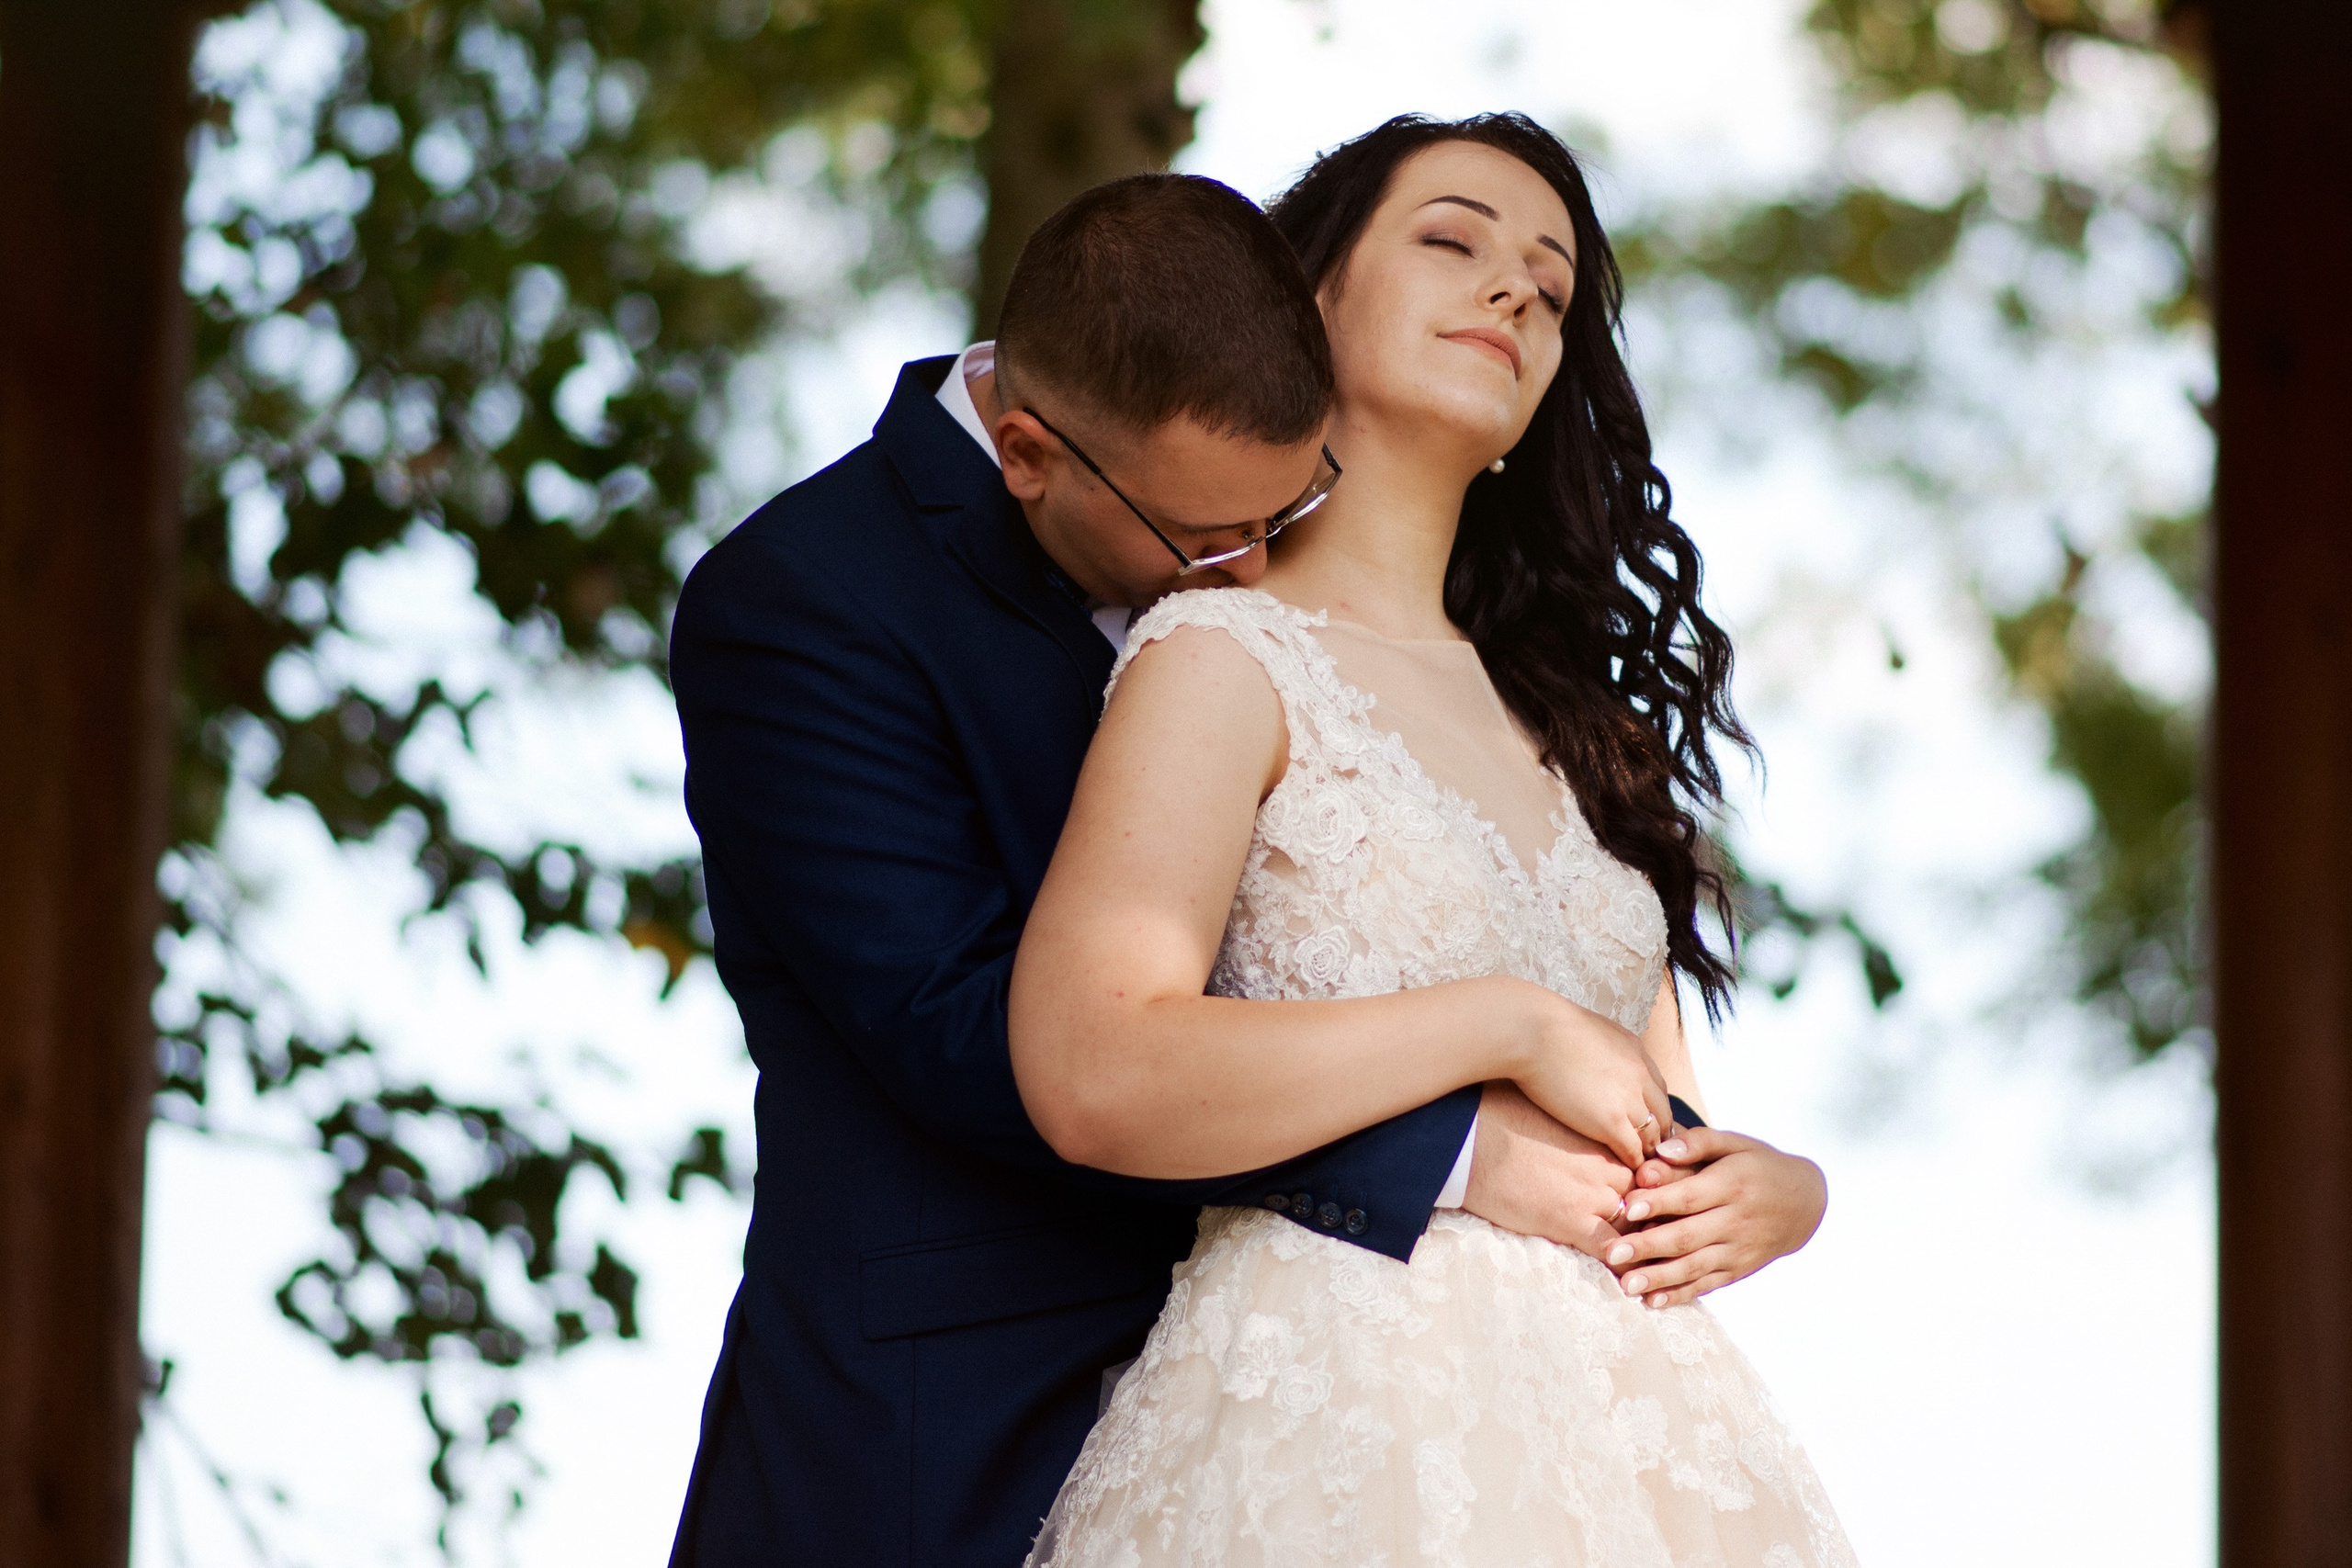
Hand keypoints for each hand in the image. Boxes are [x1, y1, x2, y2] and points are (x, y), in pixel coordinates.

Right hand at [1459, 1083, 1637, 1261]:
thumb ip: (1576, 1126)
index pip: (1644, 1169)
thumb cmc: (1500, 1116)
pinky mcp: (1572, 1220)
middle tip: (1646, 1236)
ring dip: (1639, 1245)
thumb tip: (1573, 1132)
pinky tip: (1625, 1281)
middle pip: (1645, 1200)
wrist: (1471, 1138)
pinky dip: (1620, 1266)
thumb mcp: (1551, 1113)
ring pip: (1636, 1227)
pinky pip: (1611, 1250)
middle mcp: (1608, 1165)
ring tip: (1644, 1265)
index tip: (1643, 1203)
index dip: (1646, 1188)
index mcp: (1604, 1138)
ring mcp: (1593, 1194)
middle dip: (1646, 1218)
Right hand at [1510, 990, 1674, 1167]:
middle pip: (1663, 1116)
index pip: (1658, 1091)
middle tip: (1648, 1151)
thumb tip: (1597, 1057)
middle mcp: (1641, 1077)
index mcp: (1637, 1054)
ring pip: (1652, 1137)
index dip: (1653, 1112)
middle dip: (1658, 1135)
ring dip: (1646, 1152)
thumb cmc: (1546, 1027)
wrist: (1532, 1032)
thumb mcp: (1591, 1031)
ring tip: (1637, 1166)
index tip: (1644, 1124)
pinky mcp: (1610, 1122)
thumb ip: (1605, 1050)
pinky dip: (1631, 1162)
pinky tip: (1622, 1168)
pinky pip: (1633, 1151)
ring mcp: (1628, 1100)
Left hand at [1604, 1127, 1826, 1308]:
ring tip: (1627, 1286)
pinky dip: (1681, 1294)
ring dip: (1659, 1278)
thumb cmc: (1758, 1165)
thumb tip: (1660, 1148)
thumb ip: (1698, 1143)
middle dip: (1649, 1246)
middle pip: (1688, 1236)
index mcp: (1733, 1185)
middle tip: (1613, 1254)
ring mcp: (1738, 1250)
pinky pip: (1708, 1284)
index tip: (1627, 1207)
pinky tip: (1653, 1301)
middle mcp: (1736, 1221)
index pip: (1691, 1196)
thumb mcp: (1736, 1144)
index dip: (1659, 1202)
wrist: (1806, 1204)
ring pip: (1695, 1266)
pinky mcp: (1738, 1270)